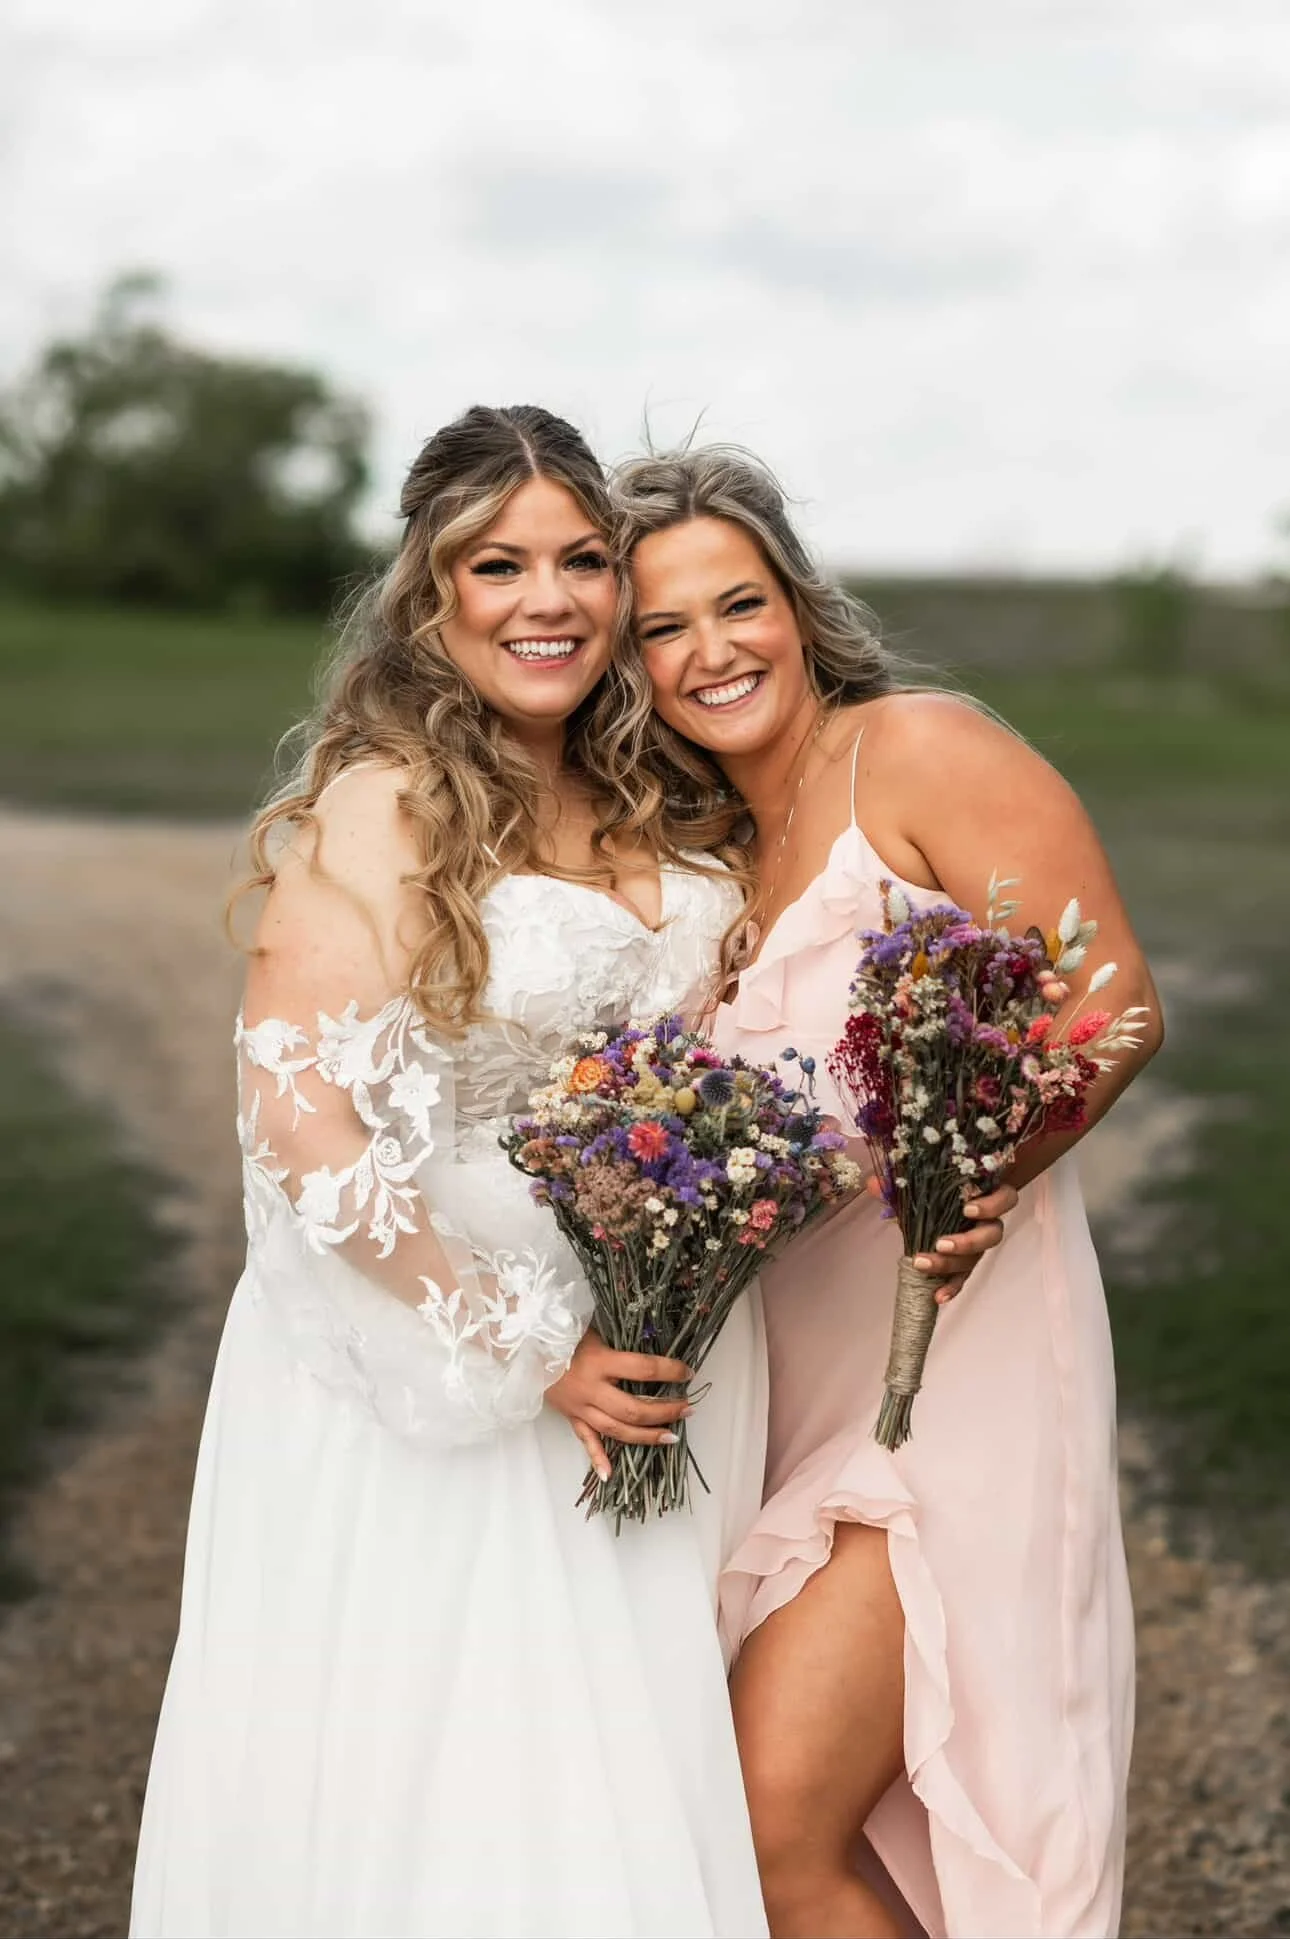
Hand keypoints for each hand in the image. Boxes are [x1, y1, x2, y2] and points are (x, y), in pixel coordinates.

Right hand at [546, 1328, 693, 1479]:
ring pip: (616, 1429)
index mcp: (600, 1361)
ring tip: (671, 1436)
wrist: (523, 1345)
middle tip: (687, 1408)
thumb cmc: (562, 1330)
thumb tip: (653, 1342)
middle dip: (664, 1411)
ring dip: (645, 1435)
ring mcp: (580, 1406)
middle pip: (633, 1408)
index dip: (669, 1370)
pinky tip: (609, 1476)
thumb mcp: (594, 1329)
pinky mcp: (570, 1416)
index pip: (643, 1369)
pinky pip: (585, 1440)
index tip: (687, 1371)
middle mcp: (592, 1389)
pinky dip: (597, 1458)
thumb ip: (619, 1341)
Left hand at [865, 1177, 1019, 1304]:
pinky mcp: (965, 1263)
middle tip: (941, 1243)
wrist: (935, 1202)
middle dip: (968, 1242)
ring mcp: (978, 1244)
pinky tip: (938, 1296)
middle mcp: (988, 1221)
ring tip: (925, 1264)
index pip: (1005, 1198)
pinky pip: (963, 1278)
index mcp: (985, 1193)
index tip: (967, 1209)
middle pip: (992, 1234)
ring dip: (952, 1264)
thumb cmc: (935, 1187)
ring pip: (976, 1258)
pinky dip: (951, 1287)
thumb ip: (897, 1182)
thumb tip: (875, 1184)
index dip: (992, 1205)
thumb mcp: (916, 1182)